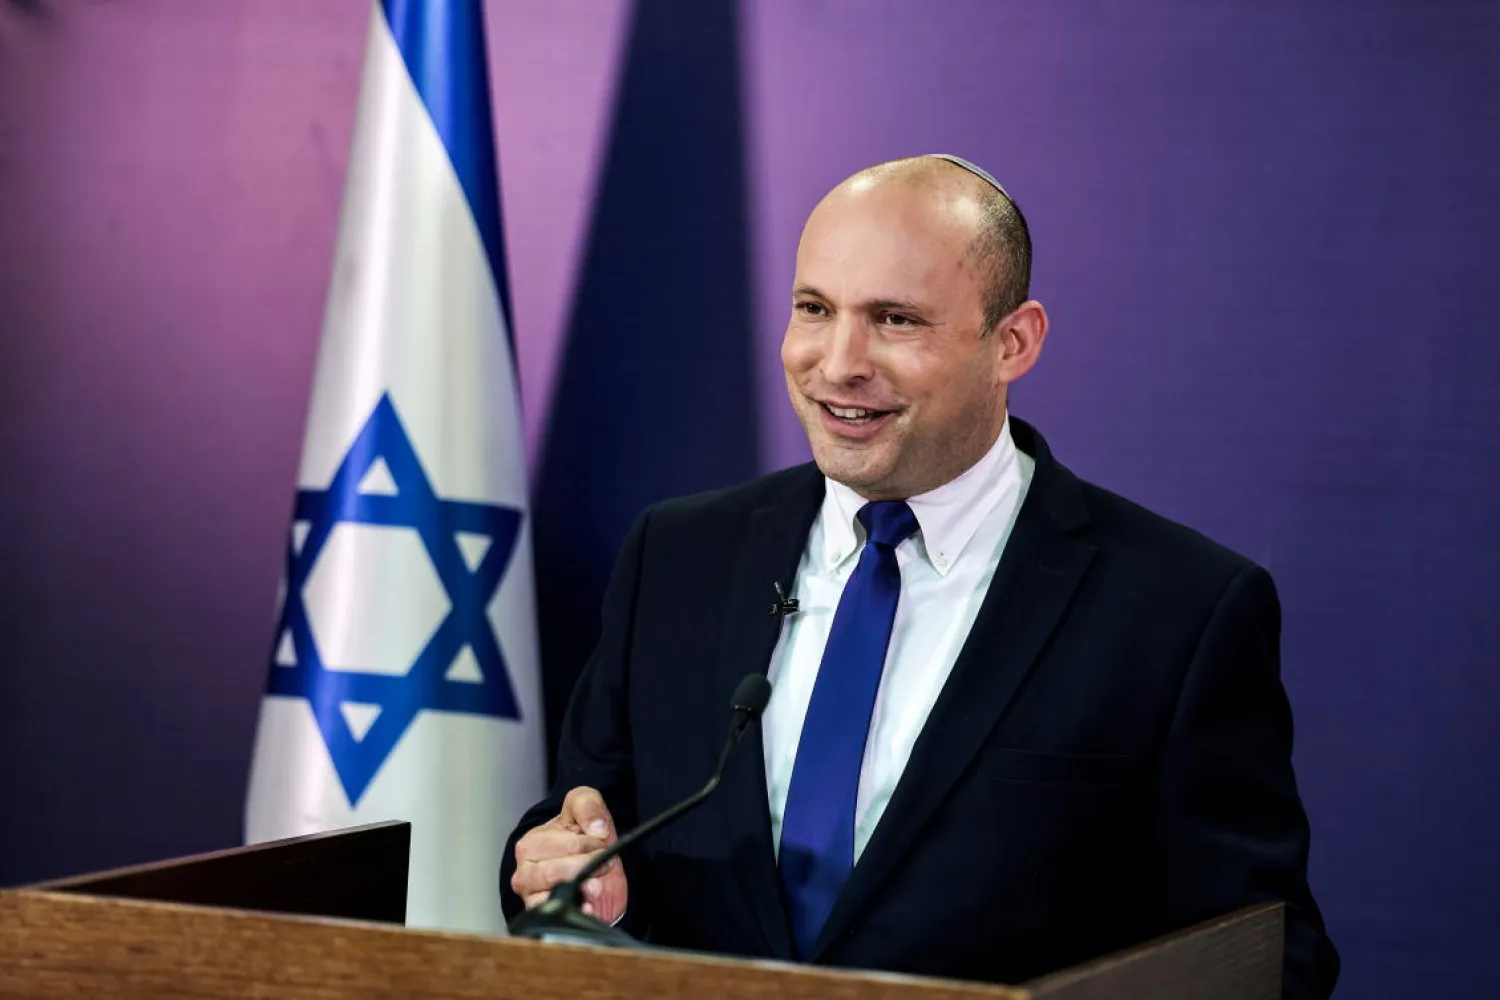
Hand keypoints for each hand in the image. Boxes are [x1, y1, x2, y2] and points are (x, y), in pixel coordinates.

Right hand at [510, 786, 627, 923]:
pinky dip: (575, 912)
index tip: (601, 842)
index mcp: (530, 844)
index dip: (590, 844)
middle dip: (588, 865)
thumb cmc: (579, 835)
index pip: (566, 845)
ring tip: (597, 885)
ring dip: (582, 889)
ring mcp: (533, 897)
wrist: (589, 864)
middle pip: (555, 873)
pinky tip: (590, 907)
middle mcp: (525, 872)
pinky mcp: (545, 916)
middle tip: (605, 863)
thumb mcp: (583, 806)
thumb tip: (596, 827)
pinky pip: (554, 918)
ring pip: (552, 896)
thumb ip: (587, 805)